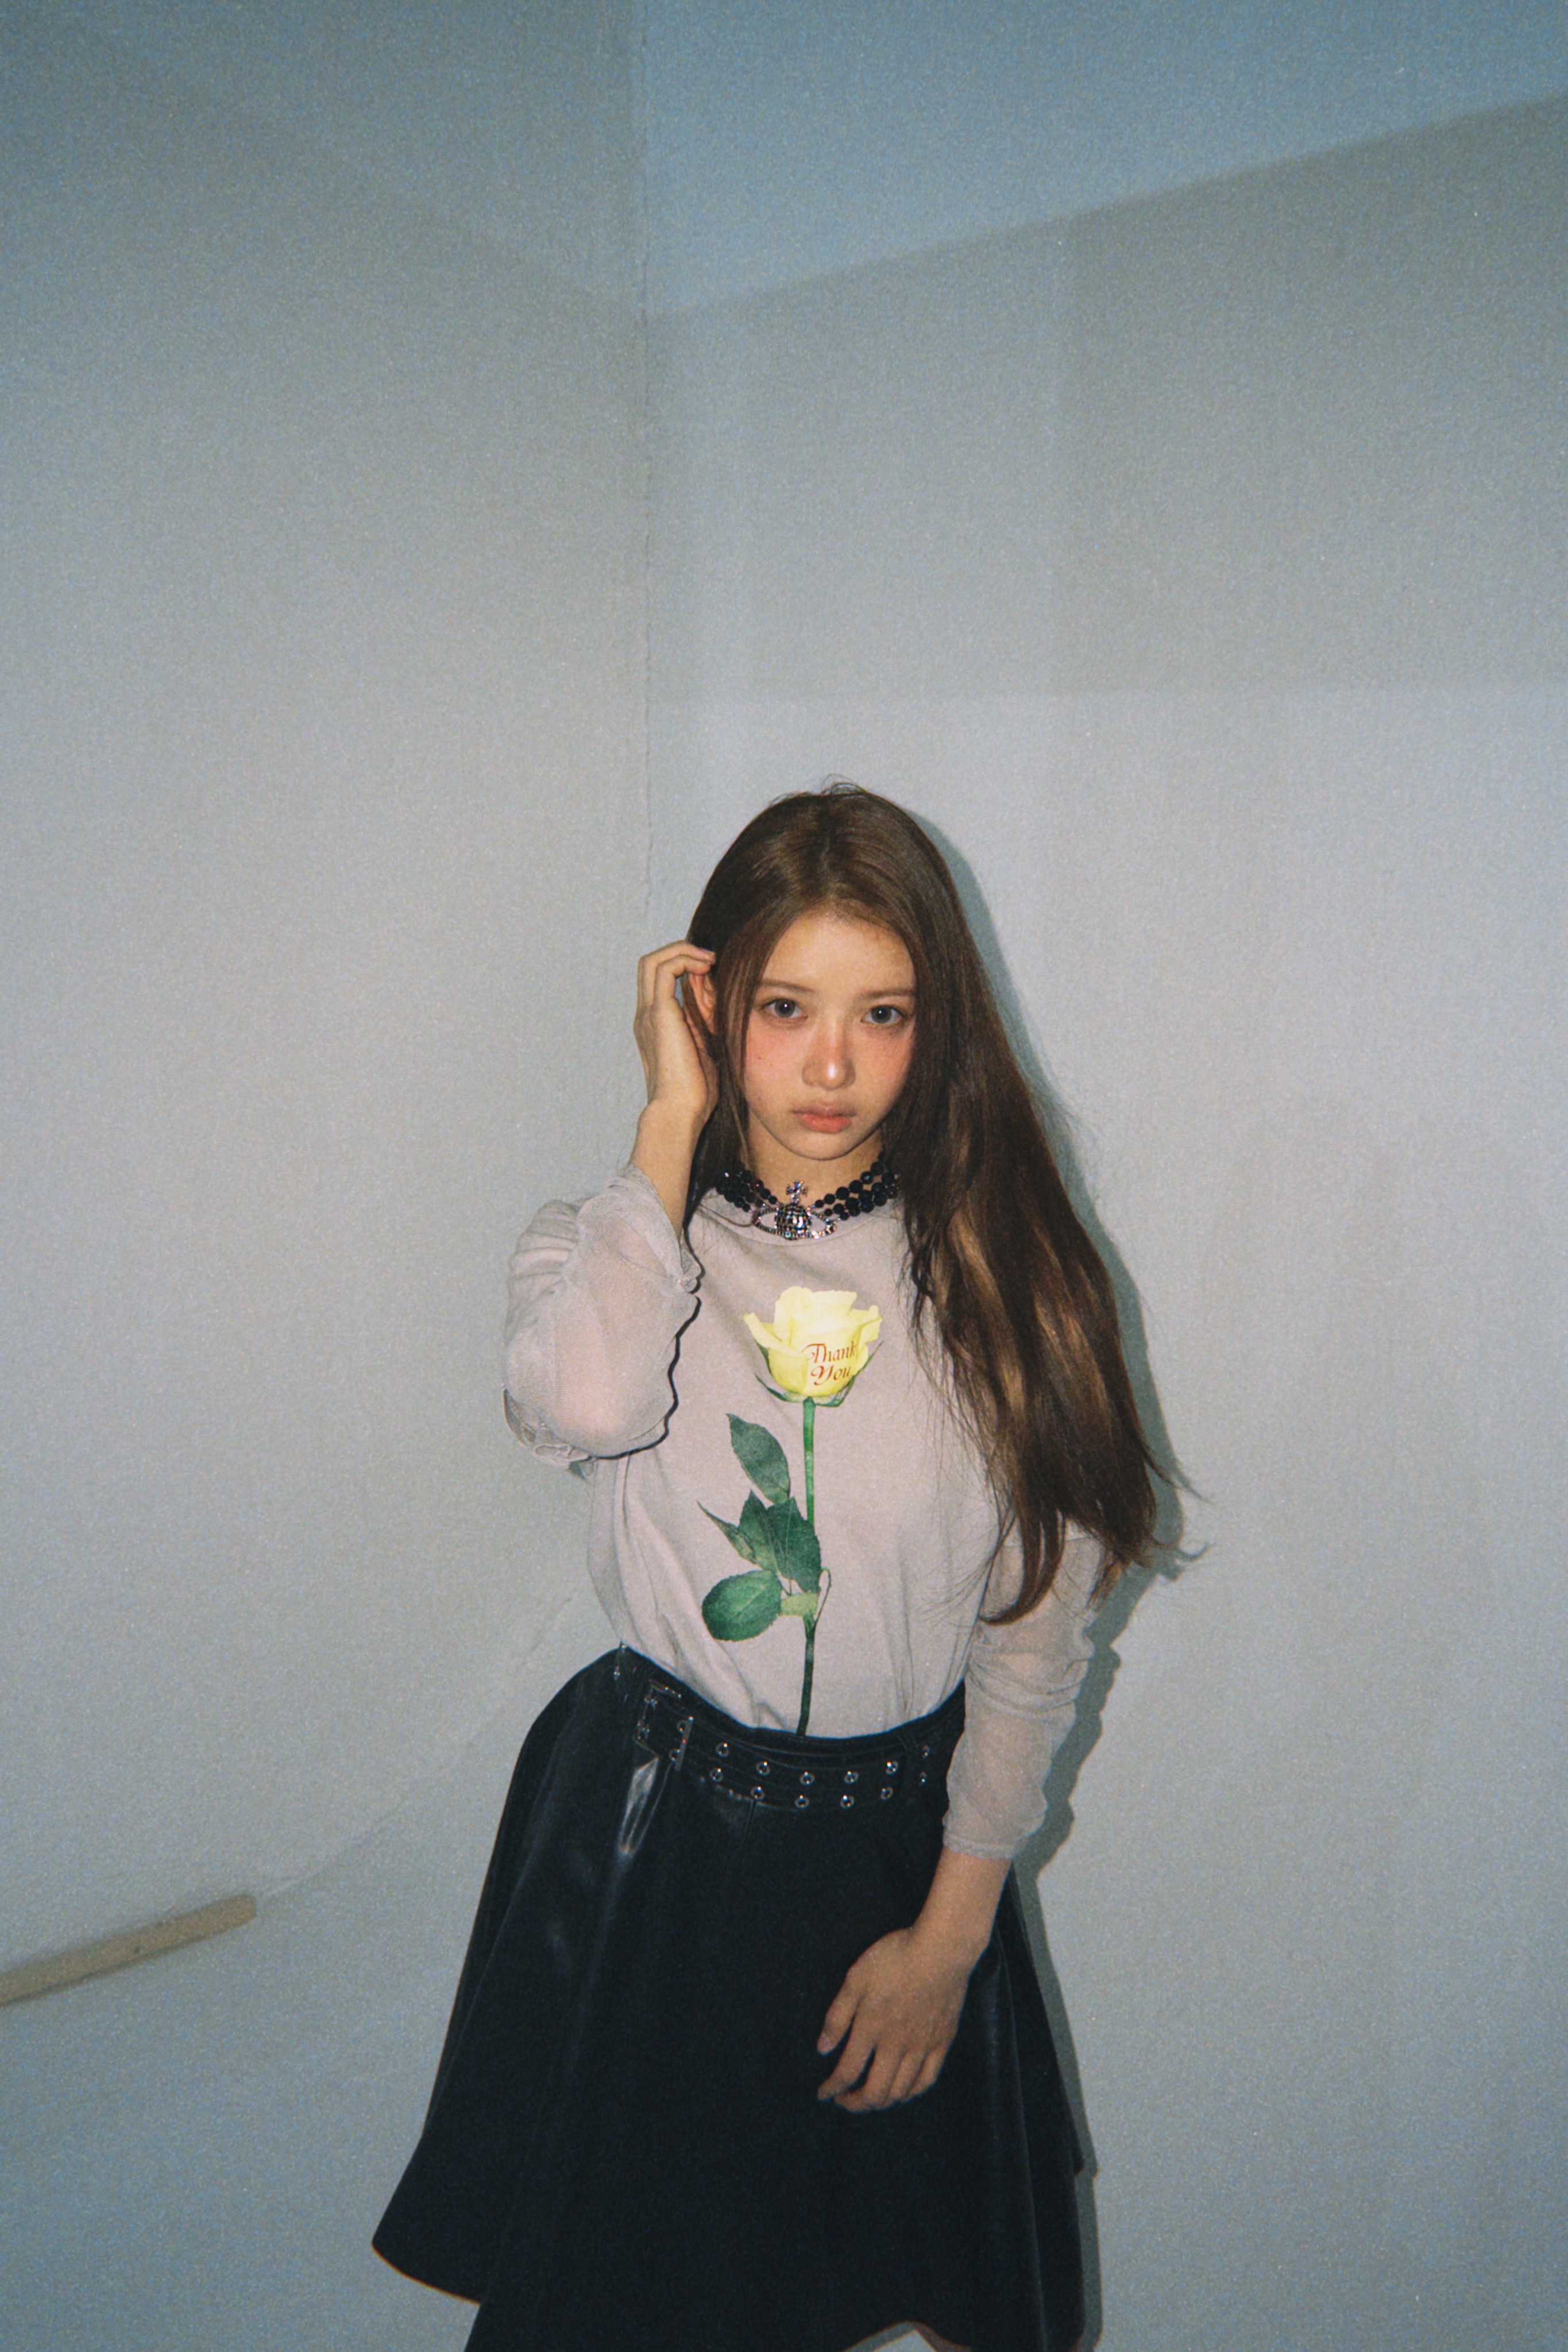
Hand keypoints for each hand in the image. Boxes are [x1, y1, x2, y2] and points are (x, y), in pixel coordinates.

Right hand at [633, 941, 717, 1129]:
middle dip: (680, 953)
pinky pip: (665, 968)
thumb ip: (707, 1024)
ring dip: (682, 951)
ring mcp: (649, 1013)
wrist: (679, 1111)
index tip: (712, 972)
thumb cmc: (695, 1092)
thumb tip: (722, 1000)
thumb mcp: (706, 1049)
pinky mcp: (660, 1013)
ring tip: (709, 960)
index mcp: (655, 1025)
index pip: (660, 980)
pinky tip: (707, 966)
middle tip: (709, 960)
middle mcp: (646, 1015)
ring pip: (652, 960)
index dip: (683, 967)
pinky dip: (685, 958)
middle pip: (650, 965)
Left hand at [814, 1925, 972, 2110]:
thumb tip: (822, 2049)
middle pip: (875, 2092)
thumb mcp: (856, 1979)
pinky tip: (903, 2092)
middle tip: (845, 2100)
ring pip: (900, 2091)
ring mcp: (922, 2047)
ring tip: (870, 2097)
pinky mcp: (942, 2043)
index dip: (832, 2088)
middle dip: (856, 2103)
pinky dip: (912, 2093)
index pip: (847, 2072)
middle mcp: (896, 2045)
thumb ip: (837, 2016)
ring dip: (882, 2102)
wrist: (941, 1951)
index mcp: (871, 2029)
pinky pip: (927, 2080)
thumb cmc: (894, 1958)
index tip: (823, 2094)